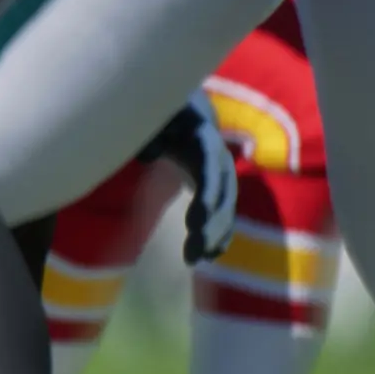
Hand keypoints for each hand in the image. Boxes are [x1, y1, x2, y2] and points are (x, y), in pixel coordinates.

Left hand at [136, 97, 237, 263]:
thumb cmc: (164, 115)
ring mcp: (221, 177)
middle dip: (210, 226)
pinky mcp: (216, 191)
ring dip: (214, 236)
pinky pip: (223, 215)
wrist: (183, 115)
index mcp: (206, 141)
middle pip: (222, 197)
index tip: (194, 223)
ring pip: (225, 210)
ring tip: (194, 259)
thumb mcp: (156, 116)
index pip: (211, 171)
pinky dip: (219, 235)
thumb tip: (149, 152)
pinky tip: (210, 255)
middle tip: (193, 253)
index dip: (207, 197)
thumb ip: (152, 131)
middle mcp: (219, 162)